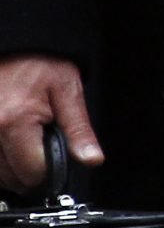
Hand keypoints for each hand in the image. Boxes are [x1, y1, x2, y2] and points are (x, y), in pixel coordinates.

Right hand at [0, 55, 101, 195]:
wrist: (10, 48)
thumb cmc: (37, 65)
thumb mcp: (67, 89)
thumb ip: (79, 128)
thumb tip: (91, 159)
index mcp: (14, 121)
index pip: (34, 172)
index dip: (51, 170)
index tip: (56, 155)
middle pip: (13, 179)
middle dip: (31, 169)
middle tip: (40, 142)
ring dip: (13, 167)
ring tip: (24, 139)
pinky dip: (1, 160)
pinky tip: (10, 145)